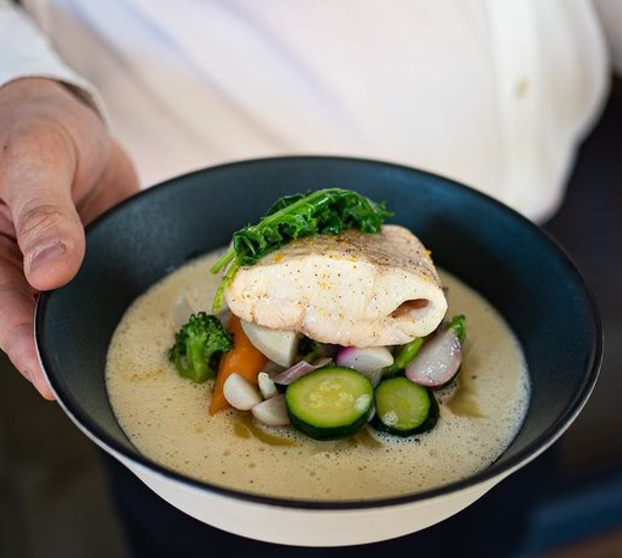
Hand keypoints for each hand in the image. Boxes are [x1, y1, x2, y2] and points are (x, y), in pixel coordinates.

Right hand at [0, 78, 138, 398]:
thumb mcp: (35, 160)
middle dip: (67, 355)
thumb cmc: (35, 126)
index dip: (25, 350)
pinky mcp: (87, 266)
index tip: (54, 382)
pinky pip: (103, 294)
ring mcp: (53, 271)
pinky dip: (120, 310)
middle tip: (102, 388)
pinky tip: (150, 329)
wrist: (68, 118)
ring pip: (72, 315)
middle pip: (35, 325)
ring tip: (136, 367)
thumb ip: (43, 214)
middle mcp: (14, 270)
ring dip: (97, 336)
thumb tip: (49, 273)